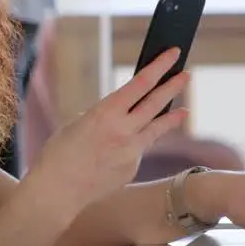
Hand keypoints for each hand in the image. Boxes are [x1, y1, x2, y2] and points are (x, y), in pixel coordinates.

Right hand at [28, 48, 190, 211]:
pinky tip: (118, 150)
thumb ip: (104, 115)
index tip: (172, 54)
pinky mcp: (133, 168)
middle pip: (156, 103)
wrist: (58, 190)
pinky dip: (134, 145)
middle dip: (173, 86)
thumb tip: (121, 113)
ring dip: (171, 117)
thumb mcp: (78, 123)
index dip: (159, 66)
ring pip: (156, 128)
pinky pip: (138, 150)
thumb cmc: (59, 154)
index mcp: (106, 113)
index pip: (141, 83)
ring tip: (184, 110)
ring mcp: (132, 152)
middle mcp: (124, 130)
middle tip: (186, 74)